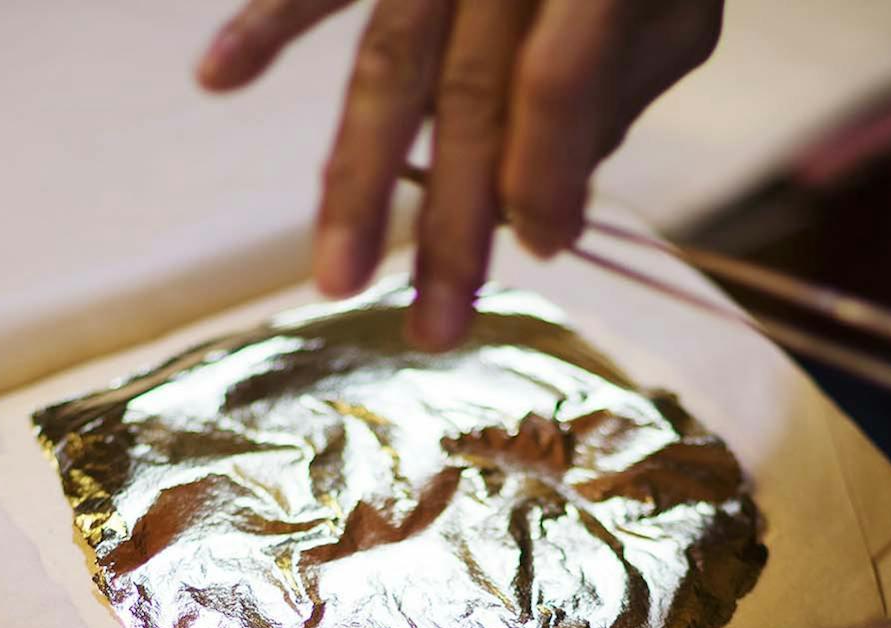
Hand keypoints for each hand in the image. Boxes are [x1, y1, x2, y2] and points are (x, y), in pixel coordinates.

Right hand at [198, 0, 724, 350]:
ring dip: (357, 178)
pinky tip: (216, 78)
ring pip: (389, 60)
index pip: (559, 78)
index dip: (548, 170)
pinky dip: (266, 23)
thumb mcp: (674, 11)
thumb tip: (544, 209)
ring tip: (336, 275)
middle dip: (451, 221)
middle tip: (433, 332)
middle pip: (470, 91)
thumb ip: (619, 95)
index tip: (544, 251)